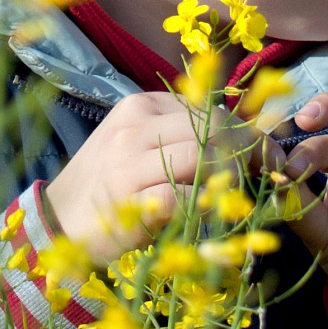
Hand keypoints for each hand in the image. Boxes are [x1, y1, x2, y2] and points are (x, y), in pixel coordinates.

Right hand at [43, 91, 256, 264]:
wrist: (57, 222)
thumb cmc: (107, 186)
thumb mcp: (137, 146)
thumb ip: (178, 136)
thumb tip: (239, 139)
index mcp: (139, 106)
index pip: (208, 109)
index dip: (246, 131)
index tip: (268, 154)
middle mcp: (133, 126)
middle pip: (212, 126)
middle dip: (251, 149)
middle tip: (269, 172)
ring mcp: (127, 162)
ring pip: (202, 154)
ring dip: (233, 175)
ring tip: (241, 194)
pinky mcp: (129, 200)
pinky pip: (185, 196)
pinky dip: (208, 206)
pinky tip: (213, 215)